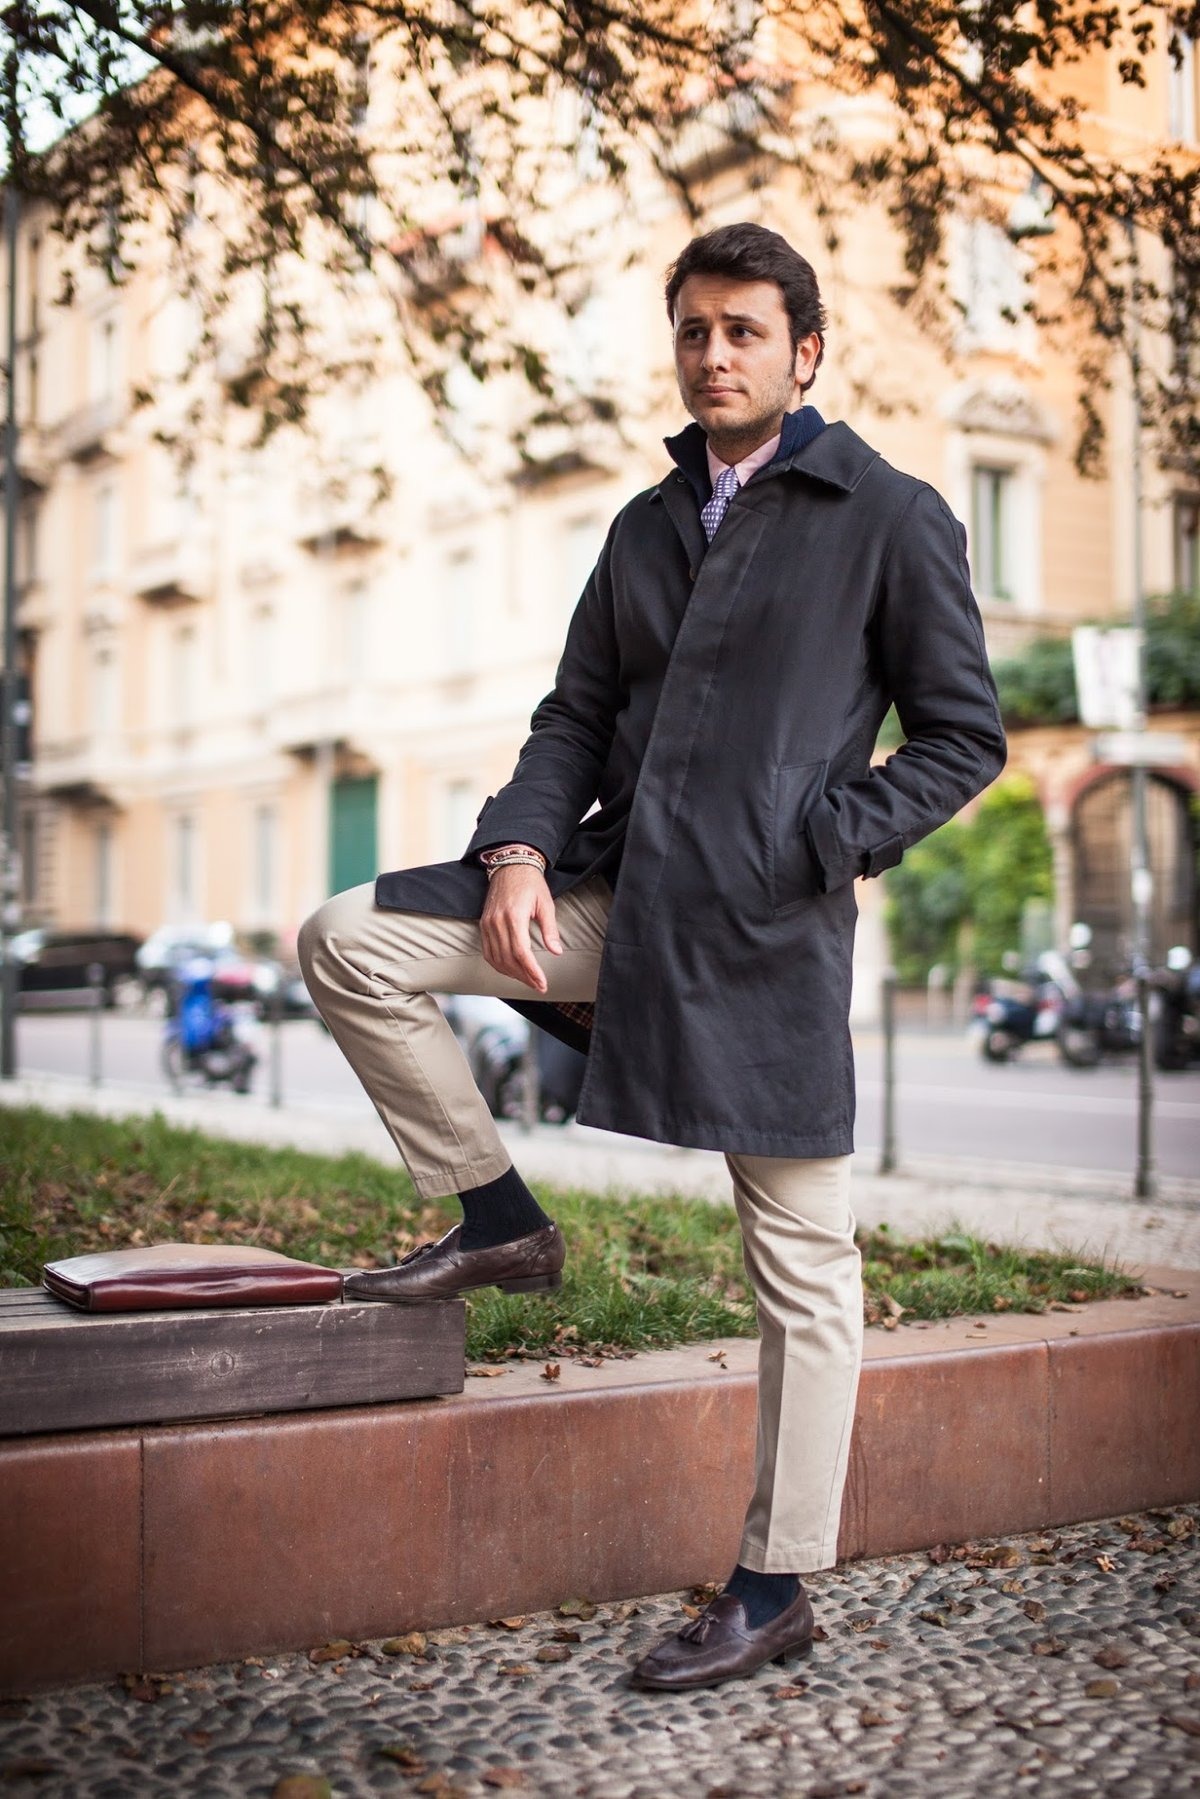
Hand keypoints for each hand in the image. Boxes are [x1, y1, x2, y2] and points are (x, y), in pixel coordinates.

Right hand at [480, 864, 562, 992]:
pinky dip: (499, 965)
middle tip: (539, 986)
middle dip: (524, 977)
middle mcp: (497, 922)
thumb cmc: (531, 883)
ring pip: (497, 959)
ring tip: (528, 981)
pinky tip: (511, 971)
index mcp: (514, 916)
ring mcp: (488, 924)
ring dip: (512, 974)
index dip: (532, 971)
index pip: (521, 952)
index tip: (542, 982)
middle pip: (508, 959)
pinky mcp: (483, 925)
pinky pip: (488, 952)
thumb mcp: (546, 904)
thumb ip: (550, 929)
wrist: (510, 866)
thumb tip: (556, 951)